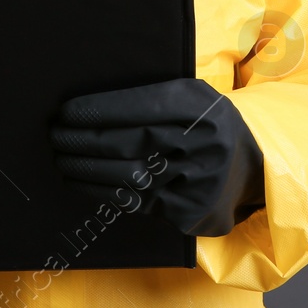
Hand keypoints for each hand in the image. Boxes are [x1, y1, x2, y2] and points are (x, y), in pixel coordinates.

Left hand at [48, 78, 265, 236]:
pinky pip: (135, 202)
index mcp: (202, 107)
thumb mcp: (192, 97)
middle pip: (129, 142)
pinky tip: (82, 180)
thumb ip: (153, 95)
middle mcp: (203, 145)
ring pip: (127, 176)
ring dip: (85, 169)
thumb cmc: (206, 125)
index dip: (99, 110)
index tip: (67, 112)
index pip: (141, 106)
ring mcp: (197, 183)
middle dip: (84, 139)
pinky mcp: (189, 213)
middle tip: (55, 135)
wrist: (251, 169)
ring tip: (62, 157)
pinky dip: (101, 191)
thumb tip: (89, 101)